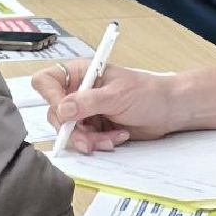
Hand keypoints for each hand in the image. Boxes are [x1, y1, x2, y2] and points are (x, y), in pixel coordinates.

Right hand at [31, 62, 178, 153]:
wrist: (168, 110)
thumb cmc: (147, 93)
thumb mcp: (117, 95)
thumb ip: (87, 102)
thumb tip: (62, 110)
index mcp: (81, 73)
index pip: (47, 81)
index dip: (51, 99)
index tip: (65, 115)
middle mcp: (79, 91)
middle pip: (55, 112)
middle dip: (72, 129)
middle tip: (88, 140)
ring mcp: (85, 110)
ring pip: (69, 131)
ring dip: (88, 139)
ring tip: (110, 139)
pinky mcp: (94, 127)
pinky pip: (84, 140)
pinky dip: (98, 143)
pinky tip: (116, 138)